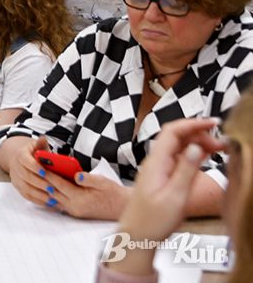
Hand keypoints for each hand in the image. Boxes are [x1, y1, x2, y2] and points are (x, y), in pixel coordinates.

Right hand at [3, 136, 54, 207]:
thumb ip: (41, 144)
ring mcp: (16, 178)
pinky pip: (26, 195)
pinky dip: (37, 200)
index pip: (26, 161)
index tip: (45, 172)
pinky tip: (48, 202)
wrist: (20, 159)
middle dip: (40, 183)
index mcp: (21, 155)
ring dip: (39, 194)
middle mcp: (16, 167)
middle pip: (26, 177)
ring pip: (26, 188)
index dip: (35, 167)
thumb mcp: (37, 146)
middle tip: (53, 189)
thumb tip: (43, 139)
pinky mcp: (18, 187)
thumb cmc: (33, 154)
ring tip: (52, 198)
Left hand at [44, 168, 129, 219]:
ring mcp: (74, 211)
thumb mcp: (102, 182)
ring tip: (40, 176)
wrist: (122, 207)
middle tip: (36, 169)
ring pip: (55, 198)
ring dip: (48, 188)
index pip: (60, 185)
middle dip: (45, 181)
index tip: (41, 166)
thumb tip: (76, 175)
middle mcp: (75, 207)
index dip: (49, 175)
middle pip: (54, 192)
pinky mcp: (75, 212)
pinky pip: (60, 203)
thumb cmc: (113, 193)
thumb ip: (87, 179)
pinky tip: (49, 187)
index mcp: (80, 199)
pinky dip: (54, 194)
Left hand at [114, 118, 222, 240]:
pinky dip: (193, 154)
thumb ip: (186, 171)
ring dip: (198, 143)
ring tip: (219, 149)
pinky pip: (178, 158)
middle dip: (199, 133)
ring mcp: (158, 168)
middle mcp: (155, 162)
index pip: (172, 132)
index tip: (214, 123)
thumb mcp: (175, 197)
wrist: (137, 236)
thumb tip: (196, 147)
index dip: (193, 124)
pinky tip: (206, 155)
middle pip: (176, 136)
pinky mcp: (162, 176)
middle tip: (223, 144)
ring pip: (178, 147)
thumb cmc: (154, 221)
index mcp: (156, 163)